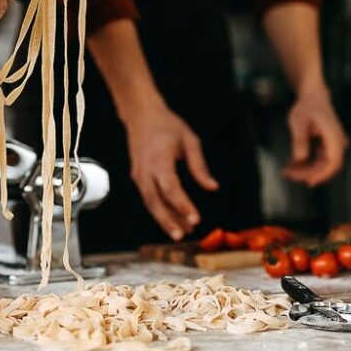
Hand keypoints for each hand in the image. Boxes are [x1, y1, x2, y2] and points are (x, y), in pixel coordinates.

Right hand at [123, 105, 218, 240]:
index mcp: (159, 159)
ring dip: (164, 219)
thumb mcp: (189, 140)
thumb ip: (200, 166)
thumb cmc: (167, 125)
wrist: (141, 115)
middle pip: (155, 201)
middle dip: (169, 220)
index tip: (195, 218)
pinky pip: (148, 198)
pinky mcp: (137, 177)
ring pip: (149, 203)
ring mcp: (138, 174)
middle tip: (183, 235)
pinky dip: (159, 210)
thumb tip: (213, 188)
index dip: (183, 205)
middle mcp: (145, 170)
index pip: (171, 188)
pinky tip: (172, 219)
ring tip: (181, 233)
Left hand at [283, 88, 346, 186]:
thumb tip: (300, 159)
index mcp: (334, 137)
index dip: (320, 175)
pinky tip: (294, 165)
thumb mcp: (299, 123)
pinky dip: (307, 163)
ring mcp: (333, 144)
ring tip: (289, 172)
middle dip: (309, 173)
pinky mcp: (327, 144)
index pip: (333, 163)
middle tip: (291, 176)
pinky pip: (319, 158)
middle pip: (327, 166)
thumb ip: (300, 142)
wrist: (312, 95)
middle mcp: (337, 142)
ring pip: (322, 163)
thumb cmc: (307, 106)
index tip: (307, 181)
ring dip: (307, 169)